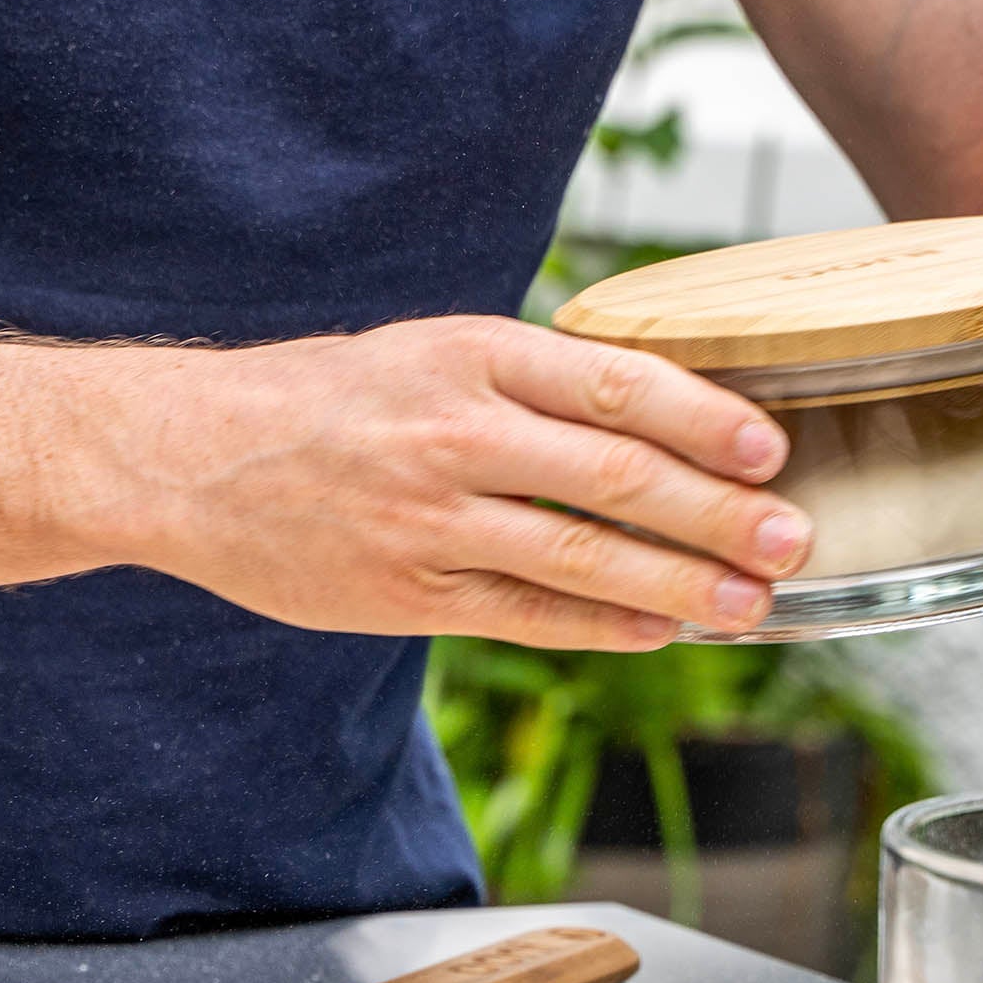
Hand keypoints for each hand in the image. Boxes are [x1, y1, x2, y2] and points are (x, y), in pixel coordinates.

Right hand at [93, 316, 812, 648]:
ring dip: (678, 585)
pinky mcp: (406, 592)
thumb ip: (532, 380)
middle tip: (792, 539)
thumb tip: (663, 412)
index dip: (706, 419)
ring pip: (580, 557)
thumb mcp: (428, 350)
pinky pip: (525, 615)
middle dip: (718, 514)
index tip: (772, 448)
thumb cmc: (327, 398)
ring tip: (750, 604)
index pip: (615, 384)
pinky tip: (658, 632)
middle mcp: (455, 431)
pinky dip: (601, 627)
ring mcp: (429, 518)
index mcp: (470, 352)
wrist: (190, 455)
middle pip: (616, 477)